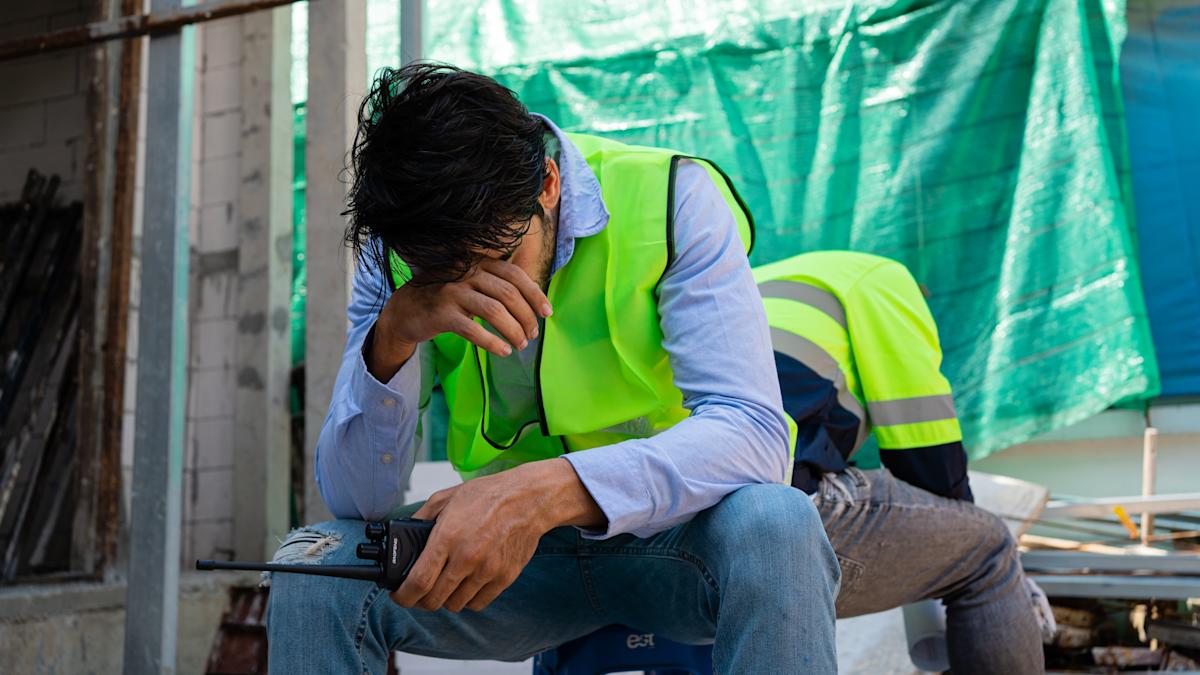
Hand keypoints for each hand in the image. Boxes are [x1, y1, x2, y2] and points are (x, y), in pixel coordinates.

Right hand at [369, 259, 551, 379]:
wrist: (405, 309)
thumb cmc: (446, 297)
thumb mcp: (470, 283)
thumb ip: (496, 284)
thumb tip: (534, 300)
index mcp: (477, 262)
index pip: (515, 275)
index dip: (535, 294)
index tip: (547, 313)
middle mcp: (465, 272)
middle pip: (508, 294)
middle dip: (526, 317)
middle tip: (532, 335)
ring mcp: (452, 292)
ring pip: (495, 312)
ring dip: (514, 331)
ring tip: (521, 345)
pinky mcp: (441, 314)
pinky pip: (474, 330)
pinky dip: (493, 343)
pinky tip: (503, 351)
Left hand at [390, 458, 602, 612]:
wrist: (528, 499)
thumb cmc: (487, 495)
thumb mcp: (446, 497)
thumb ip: (420, 518)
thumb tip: (403, 536)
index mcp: (448, 537)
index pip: (418, 582)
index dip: (404, 596)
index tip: (399, 596)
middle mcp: (467, 557)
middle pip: (434, 599)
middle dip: (421, 600)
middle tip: (420, 592)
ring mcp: (488, 570)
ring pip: (456, 604)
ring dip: (445, 600)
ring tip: (445, 586)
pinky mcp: (504, 577)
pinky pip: (478, 603)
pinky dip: (468, 599)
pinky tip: (466, 586)